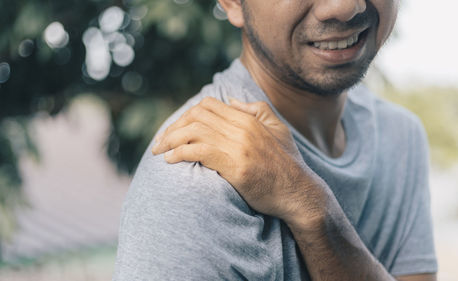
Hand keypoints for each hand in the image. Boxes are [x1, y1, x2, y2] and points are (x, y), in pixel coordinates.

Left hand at [152, 96, 325, 223]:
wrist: (298, 193)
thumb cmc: (286, 163)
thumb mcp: (277, 129)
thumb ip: (256, 111)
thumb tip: (232, 101)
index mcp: (249, 119)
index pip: (207, 105)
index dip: (186, 115)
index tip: (174, 130)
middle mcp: (242, 128)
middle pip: (196, 115)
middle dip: (173, 126)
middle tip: (160, 142)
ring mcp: (239, 147)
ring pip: (194, 131)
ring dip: (171, 140)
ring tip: (159, 152)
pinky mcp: (236, 167)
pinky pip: (199, 151)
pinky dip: (179, 153)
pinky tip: (170, 160)